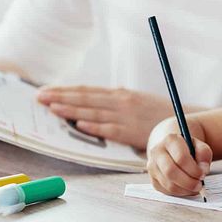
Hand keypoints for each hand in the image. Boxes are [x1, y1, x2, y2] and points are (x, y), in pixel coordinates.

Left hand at [37, 86, 178, 148]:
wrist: (182, 121)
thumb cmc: (157, 113)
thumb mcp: (135, 101)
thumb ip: (116, 101)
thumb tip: (95, 102)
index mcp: (119, 94)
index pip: (86, 91)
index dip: (65, 90)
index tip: (46, 91)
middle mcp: (120, 101)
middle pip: (85, 98)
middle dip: (60, 97)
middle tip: (39, 97)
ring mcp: (125, 116)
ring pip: (93, 112)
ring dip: (71, 109)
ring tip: (51, 108)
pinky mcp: (131, 131)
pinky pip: (109, 129)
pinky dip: (94, 126)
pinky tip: (79, 124)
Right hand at [147, 133, 212, 196]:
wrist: (171, 150)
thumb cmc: (187, 148)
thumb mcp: (199, 145)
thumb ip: (204, 154)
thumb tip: (203, 169)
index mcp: (170, 140)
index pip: (181, 158)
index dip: (194, 169)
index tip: (202, 174)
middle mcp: (157, 152)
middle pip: (171, 172)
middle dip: (188, 182)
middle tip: (199, 185)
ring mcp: (152, 167)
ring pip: (169, 184)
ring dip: (185, 189)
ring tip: (195, 187)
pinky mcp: (153, 180)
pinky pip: (167, 191)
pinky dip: (180, 193)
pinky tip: (187, 188)